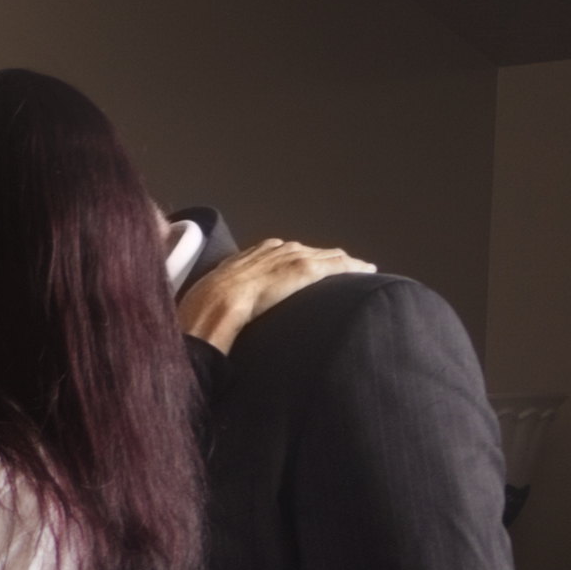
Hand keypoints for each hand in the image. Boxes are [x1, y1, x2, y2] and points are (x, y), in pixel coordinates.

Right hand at [182, 237, 368, 352]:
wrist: (211, 309)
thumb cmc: (203, 310)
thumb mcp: (210, 297)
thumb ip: (225, 299)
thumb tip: (221, 319)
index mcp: (251, 255)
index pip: (285, 252)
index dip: (300, 260)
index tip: (311, 267)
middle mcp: (274, 250)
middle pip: (310, 251)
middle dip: (328, 260)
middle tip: (345, 270)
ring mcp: (291, 258)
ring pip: (327, 256)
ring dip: (344, 263)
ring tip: (360, 271)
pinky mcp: (305, 269)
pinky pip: (338, 265)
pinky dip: (354, 268)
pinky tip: (367, 271)